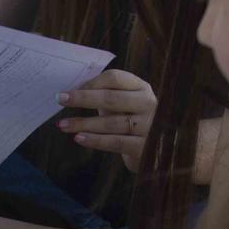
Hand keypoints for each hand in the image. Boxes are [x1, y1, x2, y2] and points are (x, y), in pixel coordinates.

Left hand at [58, 71, 226, 184]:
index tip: (71, 88)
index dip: (92, 82)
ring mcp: (149, 126)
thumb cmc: (137, 123)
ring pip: (111, 122)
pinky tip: (79, 138)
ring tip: (63, 125)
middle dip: (83, 98)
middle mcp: (148, 104)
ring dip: (83, 123)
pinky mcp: (145, 147)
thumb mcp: (126, 105)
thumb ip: (107, 97)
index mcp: (142, 88)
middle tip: (60, 99)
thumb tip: (72, 92)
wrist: (168, 151)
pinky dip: (95, 140)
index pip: (116, 78)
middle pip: (111, 98)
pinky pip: (115, 142)